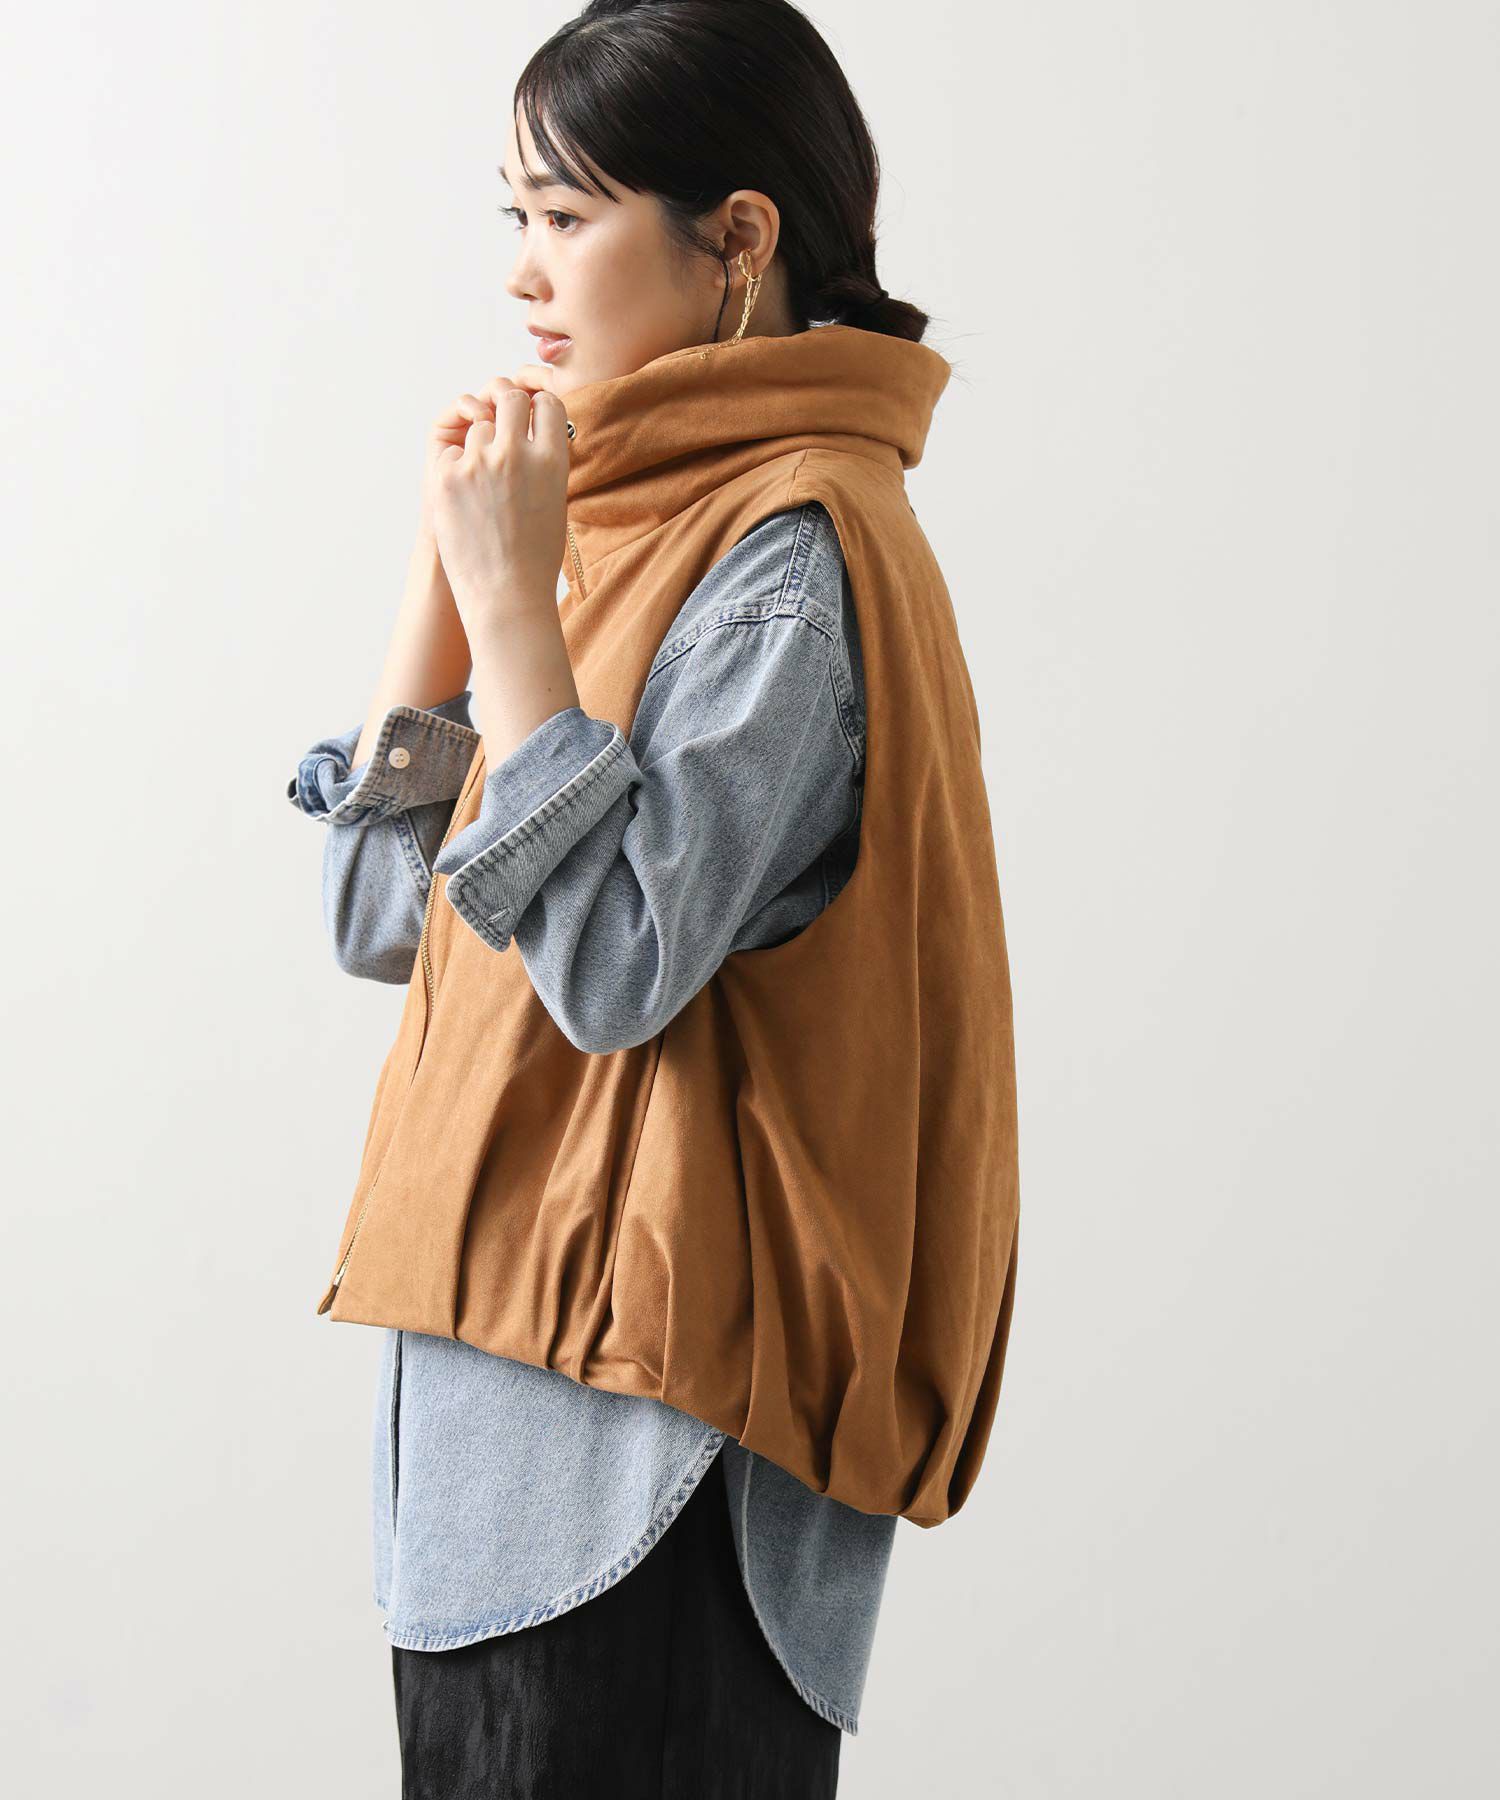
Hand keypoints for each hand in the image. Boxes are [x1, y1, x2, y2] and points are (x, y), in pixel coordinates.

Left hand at [424, 367, 569, 621]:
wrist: (506, 594)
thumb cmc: (535, 555)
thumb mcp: (555, 501)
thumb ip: (543, 462)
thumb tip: (530, 428)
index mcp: (551, 460)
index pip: (547, 404)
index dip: (537, 407)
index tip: (530, 417)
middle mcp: (517, 453)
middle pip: (508, 399)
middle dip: (504, 407)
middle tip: (500, 426)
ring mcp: (479, 463)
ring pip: (478, 429)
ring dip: (480, 447)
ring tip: (486, 491)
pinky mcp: (447, 476)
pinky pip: (452, 454)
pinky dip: (456, 471)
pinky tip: (466, 503)